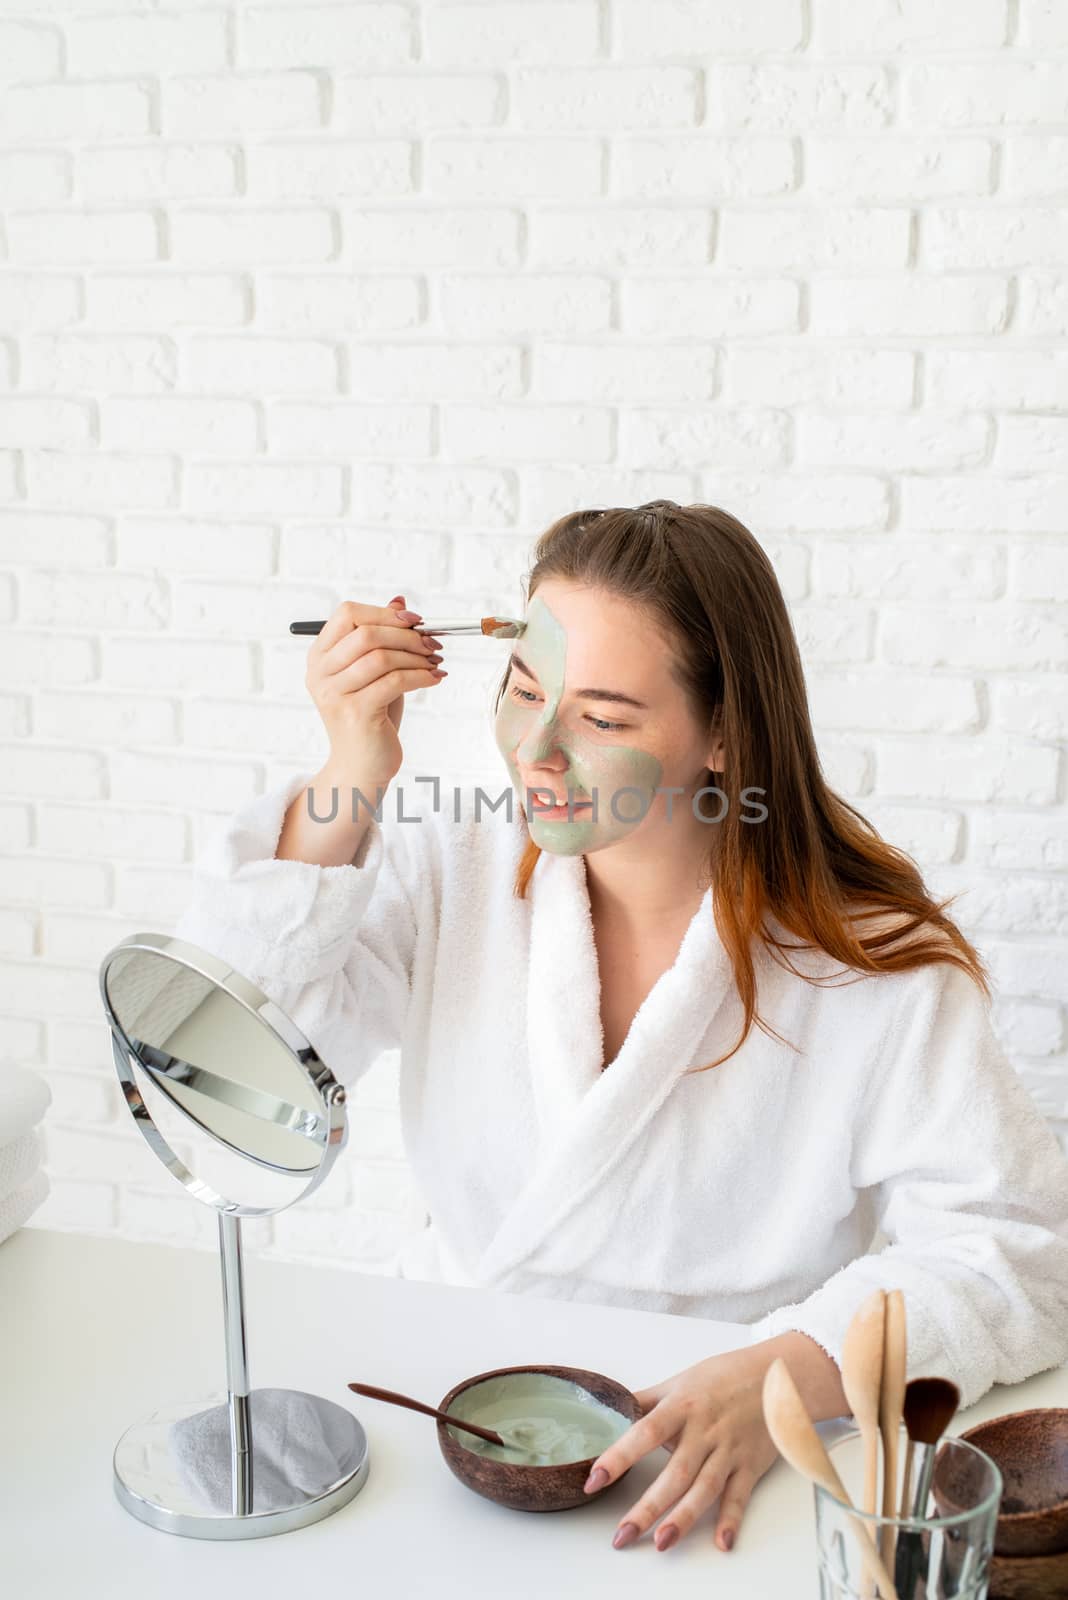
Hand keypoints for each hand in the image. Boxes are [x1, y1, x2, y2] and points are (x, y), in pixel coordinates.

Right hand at [306, 593, 443, 784]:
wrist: (362, 765)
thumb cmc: (371, 715)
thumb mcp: (376, 671)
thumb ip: (383, 637)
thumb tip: (400, 601)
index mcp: (319, 656)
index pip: (347, 614)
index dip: (384, 613)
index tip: (415, 621)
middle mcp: (320, 672)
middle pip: (366, 633)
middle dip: (407, 635)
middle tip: (434, 644)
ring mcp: (334, 693)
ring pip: (382, 657)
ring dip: (417, 656)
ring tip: (435, 663)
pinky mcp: (355, 713)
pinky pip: (394, 681)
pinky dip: (421, 676)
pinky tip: (435, 679)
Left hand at [583, 1332, 846, 1554]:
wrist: (777, 1375)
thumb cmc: (723, 1376)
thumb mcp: (680, 1381)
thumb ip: (646, 1401)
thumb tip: (610, 1409)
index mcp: (682, 1406)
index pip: (645, 1432)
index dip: (619, 1456)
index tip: (594, 1480)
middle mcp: (705, 1430)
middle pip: (674, 1473)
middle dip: (647, 1507)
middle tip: (621, 1535)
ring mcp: (729, 1450)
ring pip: (704, 1489)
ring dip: (683, 1519)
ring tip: (660, 1543)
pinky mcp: (750, 1465)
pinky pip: (740, 1496)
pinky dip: (732, 1519)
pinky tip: (721, 1542)